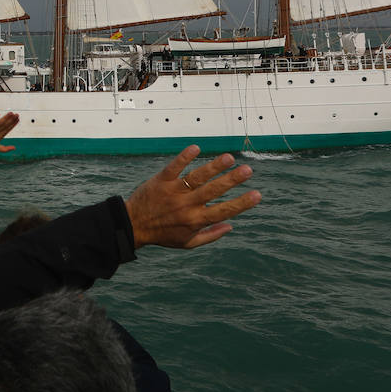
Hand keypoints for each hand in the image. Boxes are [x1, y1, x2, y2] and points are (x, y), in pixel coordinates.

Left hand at [124, 145, 260, 249]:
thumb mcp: (187, 243)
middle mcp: (187, 205)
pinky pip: (174, 167)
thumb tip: (231, 226)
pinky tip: (196, 148)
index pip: (224, 211)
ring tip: (229, 157)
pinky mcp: (161, 180)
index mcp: (195, 220)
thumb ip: (210, 235)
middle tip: (248, 170)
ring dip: (213, 166)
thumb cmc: (162, 235)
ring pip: (197, 177)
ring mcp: (174, 192)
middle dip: (232, 180)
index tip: (257, 194)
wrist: (133, 225)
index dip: (242, 203)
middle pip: (214, 190)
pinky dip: (184, 158)